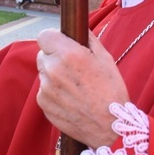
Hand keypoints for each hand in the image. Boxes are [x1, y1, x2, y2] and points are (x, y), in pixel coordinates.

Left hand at [36, 29, 128, 148]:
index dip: (53, 39)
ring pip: (43, 73)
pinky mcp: (42, 103)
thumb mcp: (105, 58)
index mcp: (68, 54)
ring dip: (53, 75)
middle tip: (73, 68)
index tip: (61, 44)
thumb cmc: (111, 91)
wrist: (110, 126)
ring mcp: (45, 88)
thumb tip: (77, 27)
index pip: (44, 35)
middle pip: (43, 54)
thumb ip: (87, 39)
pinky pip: (44, 90)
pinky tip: (70, 99)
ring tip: (75, 87)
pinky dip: (53, 92)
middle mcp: (53, 69)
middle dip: (54, 57)